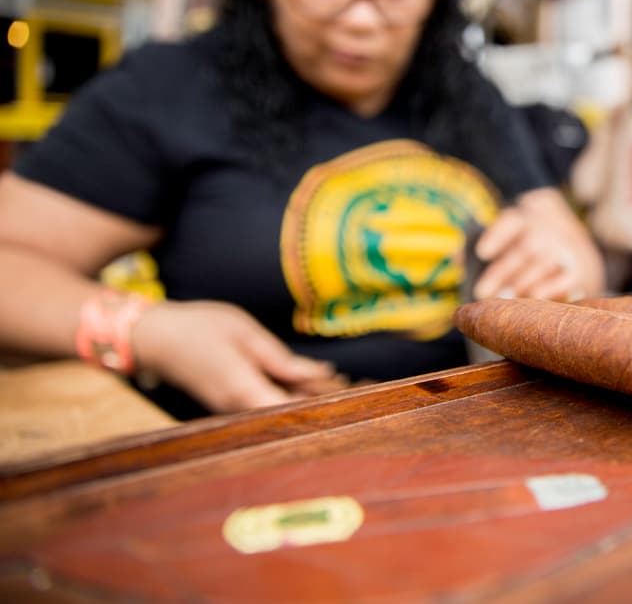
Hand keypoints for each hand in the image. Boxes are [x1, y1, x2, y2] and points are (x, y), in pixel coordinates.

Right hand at [132, 300, 343, 412]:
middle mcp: (239, 408)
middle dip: (328, 404)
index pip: (293, 411)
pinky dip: (296, 397)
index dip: (327, 408)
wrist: (154, 339)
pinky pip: (270, 406)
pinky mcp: (233, 406)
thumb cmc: (199, 327)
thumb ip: (280, 358)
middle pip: (292, 416)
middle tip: (365, 387)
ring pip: (283, 413)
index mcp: (242, 388)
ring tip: (351, 384)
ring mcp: (234, 410)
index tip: (359, 399)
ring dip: (315, 402)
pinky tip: (320, 384)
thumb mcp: (243, 332)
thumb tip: (318, 373)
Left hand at [473, 206, 586, 300]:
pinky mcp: (581, 269)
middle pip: (525, 247)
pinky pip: (566, 277)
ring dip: (522, 283)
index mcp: (527, 218)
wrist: (576, 257)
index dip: (497, 235)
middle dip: (502, 271)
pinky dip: (551, 288)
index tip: (481, 253)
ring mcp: (567, 248)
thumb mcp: (511, 240)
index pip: (513, 220)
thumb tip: (456, 256)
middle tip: (482, 292)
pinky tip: (534, 299)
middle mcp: (549, 230)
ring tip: (503, 301)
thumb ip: (483, 246)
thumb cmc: (529, 254)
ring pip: (544, 262)